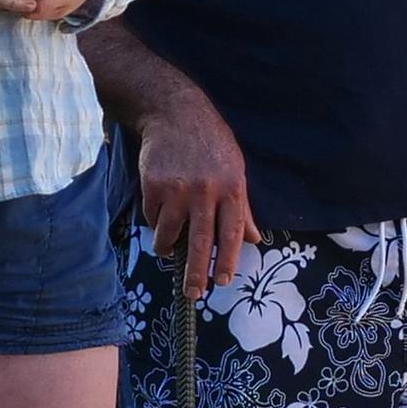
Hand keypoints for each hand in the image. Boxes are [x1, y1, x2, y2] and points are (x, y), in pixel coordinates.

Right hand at [133, 87, 259, 302]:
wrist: (175, 113)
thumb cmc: (211, 144)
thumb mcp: (236, 170)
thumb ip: (243, 208)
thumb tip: (254, 240)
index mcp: (232, 188)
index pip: (232, 234)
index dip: (228, 261)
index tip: (223, 281)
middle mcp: (205, 191)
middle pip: (200, 243)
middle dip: (197, 273)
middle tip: (194, 294)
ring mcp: (177, 190)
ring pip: (169, 235)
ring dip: (167, 248)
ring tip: (168, 250)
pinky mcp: (153, 187)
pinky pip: (152, 218)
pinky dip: (155, 222)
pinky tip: (160, 211)